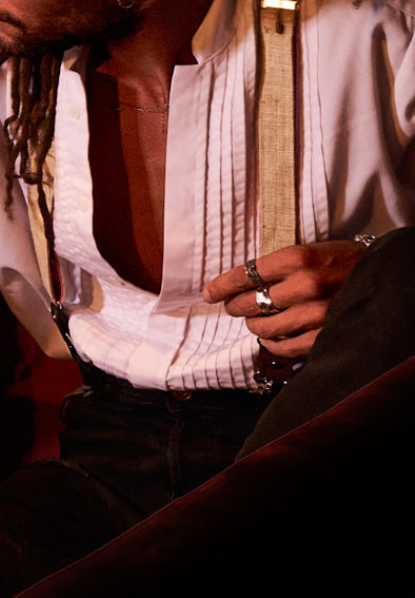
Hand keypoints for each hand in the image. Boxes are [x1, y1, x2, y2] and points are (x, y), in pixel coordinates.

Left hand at [202, 239, 366, 357]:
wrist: (389, 276)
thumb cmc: (346, 262)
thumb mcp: (311, 250)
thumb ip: (278, 266)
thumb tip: (240, 283)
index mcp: (297, 258)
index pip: (243, 274)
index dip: (220, 286)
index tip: (209, 293)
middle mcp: (304, 285)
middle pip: (247, 303)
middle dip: (234, 306)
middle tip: (233, 306)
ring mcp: (316, 314)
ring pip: (262, 327)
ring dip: (253, 325)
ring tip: (255, 320)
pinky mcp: (326, 335)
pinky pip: (283, 346)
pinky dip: (272, 343)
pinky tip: (272, 336)